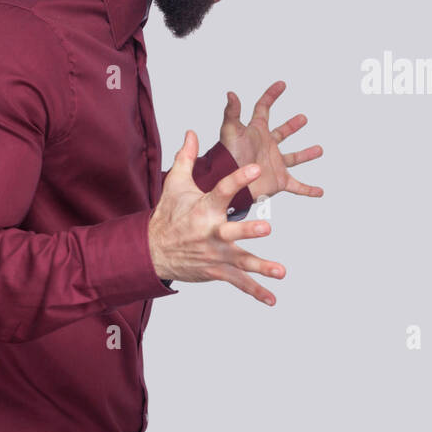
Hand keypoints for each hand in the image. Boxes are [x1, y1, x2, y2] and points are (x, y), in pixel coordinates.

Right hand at [148, 130, 286, 305]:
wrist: (151, 252)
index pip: (223, 190)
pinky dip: (256, 291)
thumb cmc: (168, 216)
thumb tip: (192, 132)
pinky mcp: (216, 271)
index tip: (255, 167)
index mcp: (204, 208)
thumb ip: (187, 158)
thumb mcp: (175, 185)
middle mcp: (211, 232)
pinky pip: (238, 283)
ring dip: (261, 266)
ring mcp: (215, 254)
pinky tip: (273, 299)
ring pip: (240, 261)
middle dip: (248, 230)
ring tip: (281, 271)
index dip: (239, 178)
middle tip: (266, 226)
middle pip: (231, 231)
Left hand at [218, 81, 323, 202]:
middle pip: (281, 133)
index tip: (281, 85)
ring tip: (319, 149)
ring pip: (293, 158)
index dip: (271, 95)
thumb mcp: (230, 132)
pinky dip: (308, 189)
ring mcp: (274, 163)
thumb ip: (232, 112)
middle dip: (292, 126)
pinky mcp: (279, 180)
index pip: (263, 108)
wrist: (228, 183)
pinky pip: (297, 186)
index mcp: (256, 131)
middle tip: (303, 119)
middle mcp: (266, 146)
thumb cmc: (226, 157)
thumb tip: (231, 94)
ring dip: (306, 154)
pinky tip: (319, 191)